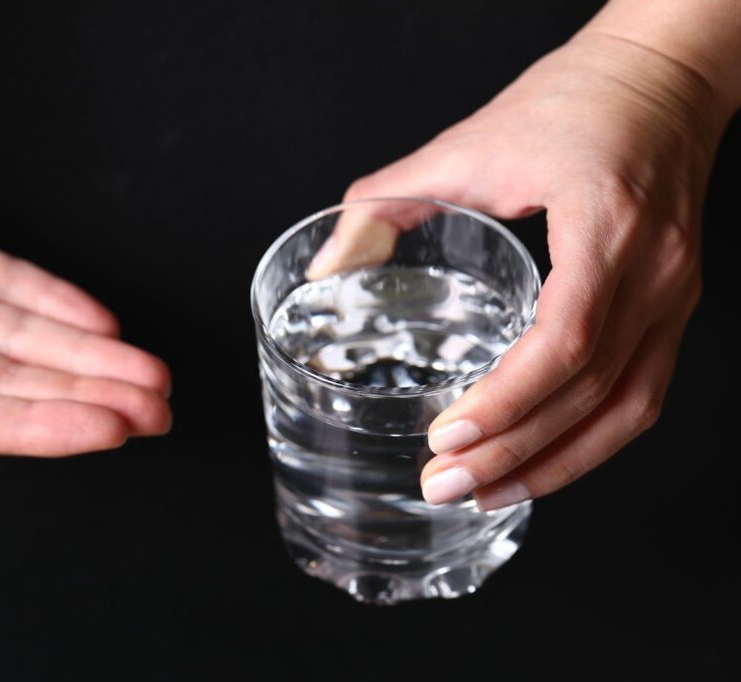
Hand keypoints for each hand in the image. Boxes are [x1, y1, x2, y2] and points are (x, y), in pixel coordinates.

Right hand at [0, 117, 170, 455]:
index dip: (48, 428)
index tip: (109, 428)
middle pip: (20, 387)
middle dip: (90, 398)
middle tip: (155, 408)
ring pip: (28, 339)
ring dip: (90, 355)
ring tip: (148, 371)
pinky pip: (8, 281)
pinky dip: (55, 298)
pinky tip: (100, 320)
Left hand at [311, 32, 732, 508]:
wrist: (659, 77)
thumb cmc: (572, 100)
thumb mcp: (468, 143)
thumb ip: (386, 201)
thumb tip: (326, 268)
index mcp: (604, 223)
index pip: (567, 338)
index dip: (507, 398)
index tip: (448, 433)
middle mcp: (654, 269)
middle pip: (592, 391)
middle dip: (513, 452)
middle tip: (444, 482)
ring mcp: (675, 293)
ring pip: (627, 410)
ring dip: (556, 465)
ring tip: (487, 494)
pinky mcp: (673, 306)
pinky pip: (643, 394)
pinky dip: (592, 441)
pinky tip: (543, 463)